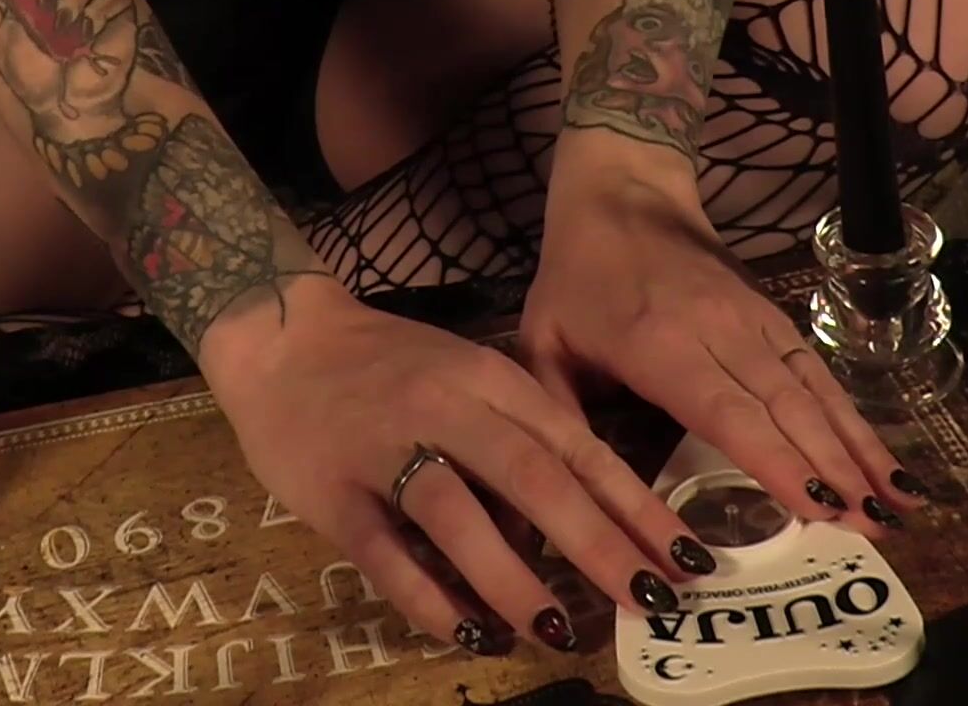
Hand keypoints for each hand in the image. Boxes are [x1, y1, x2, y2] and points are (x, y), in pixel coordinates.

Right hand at [198, 278, 702, 654]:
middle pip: (532, 477)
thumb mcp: (469, 375)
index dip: (635, 504)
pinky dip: (428, 594)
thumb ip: (522, 434)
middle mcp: (446, 409)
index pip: (577, 446)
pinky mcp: (333, 492)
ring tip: (556, 627)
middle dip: (598, 542)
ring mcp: (385, 449)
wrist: (279, 337)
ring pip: (457, 514)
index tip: (687, 554)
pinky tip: (467, 630)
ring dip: (512, 574)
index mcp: (491, 380)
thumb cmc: (387, 364)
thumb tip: (587, 520)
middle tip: (649, 598)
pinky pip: (385, 551)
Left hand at [520, 170, 921, 536]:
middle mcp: (719, 330)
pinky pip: (818, 371)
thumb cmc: (576, 277)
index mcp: (657, 344)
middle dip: (832, 469)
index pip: (725, 410)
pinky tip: (881, 462)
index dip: (774, 460)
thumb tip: (559, 498)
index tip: (816, 507)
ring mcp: (754, 319)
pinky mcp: (773, 315)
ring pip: (814, 389)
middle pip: (786, 406)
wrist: (623, 190)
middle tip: (870, 530)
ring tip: (896, 507)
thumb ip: (557, 419)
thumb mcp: (543, 344)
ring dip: (857, 448)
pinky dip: (853, 417)